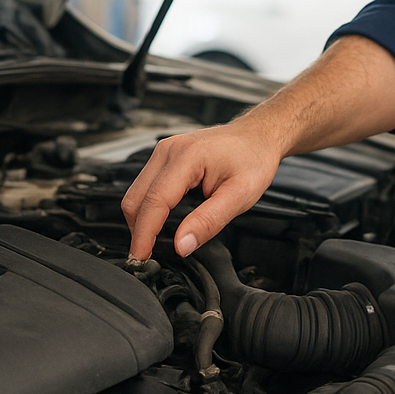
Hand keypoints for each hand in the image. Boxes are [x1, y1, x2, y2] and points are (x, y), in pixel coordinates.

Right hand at [121, 116, 281, 259]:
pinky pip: (145, 186)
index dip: (144, 234)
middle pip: (136, 198)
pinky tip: (160, 222)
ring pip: (137, 193)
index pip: (155, 201)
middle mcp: (170, 150)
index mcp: (187, 156)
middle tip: (147, 255)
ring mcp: (165, 151)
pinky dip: (148, 207)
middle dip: (138, 230)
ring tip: (154, 242)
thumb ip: (209, 222)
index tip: (141, 257)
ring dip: (141, 219)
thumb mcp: (240, 195)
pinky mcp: (166, 156)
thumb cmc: (253, 159)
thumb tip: (181, 245)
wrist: (258, 136)